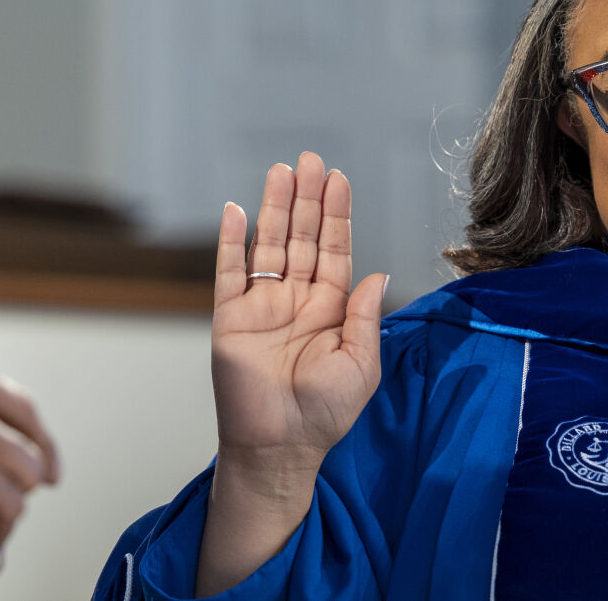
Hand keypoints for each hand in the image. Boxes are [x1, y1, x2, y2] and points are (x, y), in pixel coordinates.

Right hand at [211, 151, 387, 476]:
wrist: (279, 447)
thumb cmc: (324, 414)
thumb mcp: (361, 364)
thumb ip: (367, 317)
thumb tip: (377, 272)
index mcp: (330, 308)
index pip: (333, 249)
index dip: (336, 214)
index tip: (338, 179)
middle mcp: (296, 300)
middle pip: (301, 236)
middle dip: (307, 198)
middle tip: (310, 159)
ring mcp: (262, 306)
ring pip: (268, 244)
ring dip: (273, 207)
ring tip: (280, 171)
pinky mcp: (230, 318)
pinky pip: (230, 271)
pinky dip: (232, 241)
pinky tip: (237, 210)